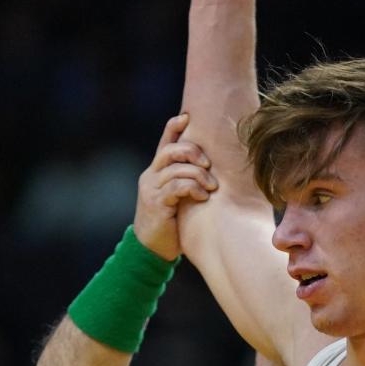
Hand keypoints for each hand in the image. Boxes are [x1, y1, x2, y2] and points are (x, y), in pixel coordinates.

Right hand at [134, 113, 215, 259]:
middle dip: (192, 152)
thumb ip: (187, 181)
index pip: (164, 142)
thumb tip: (214, 170)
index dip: (173, 127)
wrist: (151, 249)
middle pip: (170, 150)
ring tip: (211, 187)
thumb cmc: (171, 223)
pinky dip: (193, 188)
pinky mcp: (156, 203)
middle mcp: (151, 176)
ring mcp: (151, 189)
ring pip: (176, 168)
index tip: (187, 116)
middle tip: (208, 165)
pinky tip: (202, 197)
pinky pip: (177, 187)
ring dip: (199, 175)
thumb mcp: (178, 198)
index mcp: (156, 171)